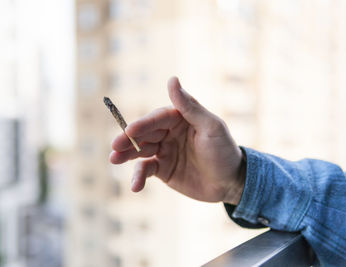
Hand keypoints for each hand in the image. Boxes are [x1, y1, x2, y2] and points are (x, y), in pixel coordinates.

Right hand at [110, 77, 245, 204]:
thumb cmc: (224, 151)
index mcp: (179, 118)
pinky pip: (146, 170)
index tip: (129, 130)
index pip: (157, 118)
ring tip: (113, 160)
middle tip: (115, 146)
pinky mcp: (162, 169)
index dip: (143, 124)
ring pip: (140, 151)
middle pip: (144, 134)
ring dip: (126, 155)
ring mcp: (164, 151)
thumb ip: (190, 106)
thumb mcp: (211, 127)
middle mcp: (168, 133)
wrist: (231, 183)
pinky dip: (138, 177)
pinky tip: (135, 186)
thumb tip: (172, 79)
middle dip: (128, 139)